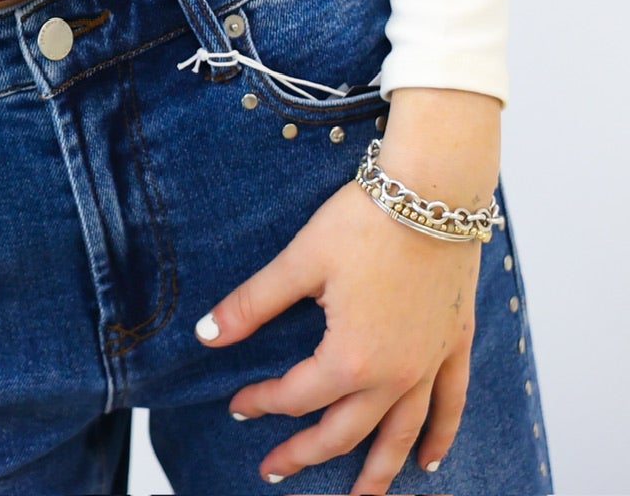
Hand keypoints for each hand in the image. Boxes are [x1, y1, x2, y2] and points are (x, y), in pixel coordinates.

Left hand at [194, 91, 500, 491]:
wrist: (433, 191)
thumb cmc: (364, 220)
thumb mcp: (300, 260)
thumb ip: (253, 303)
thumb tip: (206, 335)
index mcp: (351, 358)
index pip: (297, 395)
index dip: (263, 403)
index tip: (237, 405)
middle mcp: (395, 375)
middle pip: (347, 432)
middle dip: (308, 455)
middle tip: (276, 470)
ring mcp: (429, 364)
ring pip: (403, 435)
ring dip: (379, 472)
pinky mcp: (454, 345)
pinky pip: (450, 405)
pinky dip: (440, 438)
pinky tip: (428, 461)